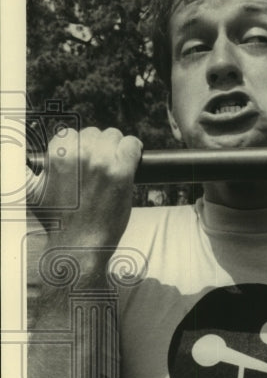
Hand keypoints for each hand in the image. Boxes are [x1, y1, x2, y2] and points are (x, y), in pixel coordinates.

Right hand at [30, 127, 141, 260]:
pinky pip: (133, 145)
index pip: (70, 134)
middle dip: (98, 148)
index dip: (78, 147)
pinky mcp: (122, 172)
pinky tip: (131, 160)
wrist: (79, 243)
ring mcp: (102, 163)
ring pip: (114, 136)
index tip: (83, 160)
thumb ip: (32, 170)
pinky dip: (133, 149)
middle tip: (99, 167)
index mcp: (56, 157)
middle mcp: (79, 155)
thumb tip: (20, 152)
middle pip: (95, 134)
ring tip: (114, 166)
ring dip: (116, 148)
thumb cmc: (58, 219)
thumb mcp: (34, 191)